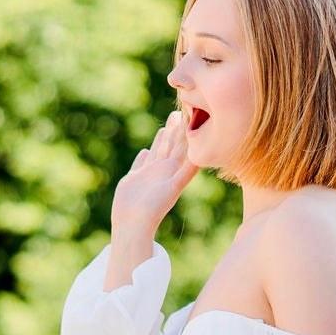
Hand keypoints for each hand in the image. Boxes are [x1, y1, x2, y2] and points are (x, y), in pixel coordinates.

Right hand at [111, 111, 198, 236]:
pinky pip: (141, 164)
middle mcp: (162, 172)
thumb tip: (201, 157)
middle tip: (179, 111)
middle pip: (170, 146)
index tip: (190, 113)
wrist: (135, 222)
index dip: (185, 130)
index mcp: (172, 171)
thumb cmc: (155, 207)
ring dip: (161, 140)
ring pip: (156, 152)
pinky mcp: (134, 180)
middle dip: (175, 130)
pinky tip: (146, 151)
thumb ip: (187, 171)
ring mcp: (148, 176)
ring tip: (166, 128)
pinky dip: (144, 157)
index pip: (181, 146)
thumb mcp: (174, 187)